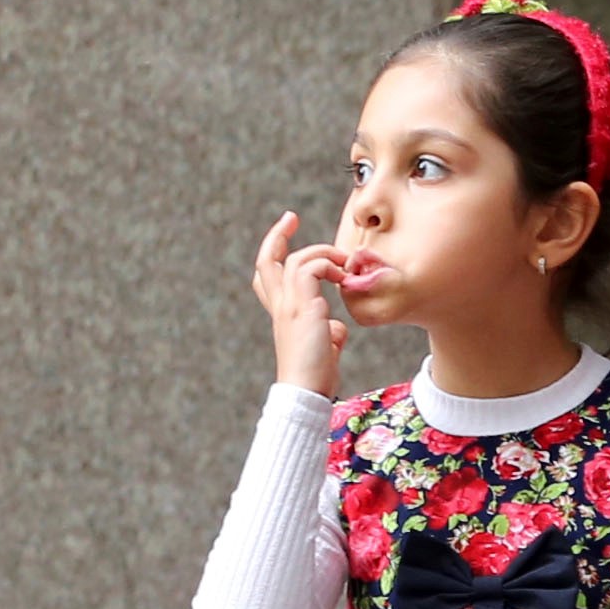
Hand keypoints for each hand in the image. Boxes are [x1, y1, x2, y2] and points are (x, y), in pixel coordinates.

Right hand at [251, 213, 360, 398]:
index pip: (267, 276)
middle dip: (277, 235)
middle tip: (290, 218)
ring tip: (343, 262)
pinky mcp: (304, 308)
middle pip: (266, 261)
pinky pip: (311, 269)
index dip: (273, 252)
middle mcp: (281, 305)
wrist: (306, 390)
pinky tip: (343, 278)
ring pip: (296, 260)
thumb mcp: (323, 346)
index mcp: (282, 312)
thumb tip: (336, 328)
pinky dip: (328, 266)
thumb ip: (327, 331)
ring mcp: (289, 305)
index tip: (286, 232)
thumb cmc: (316, 373)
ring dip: (322, 253)